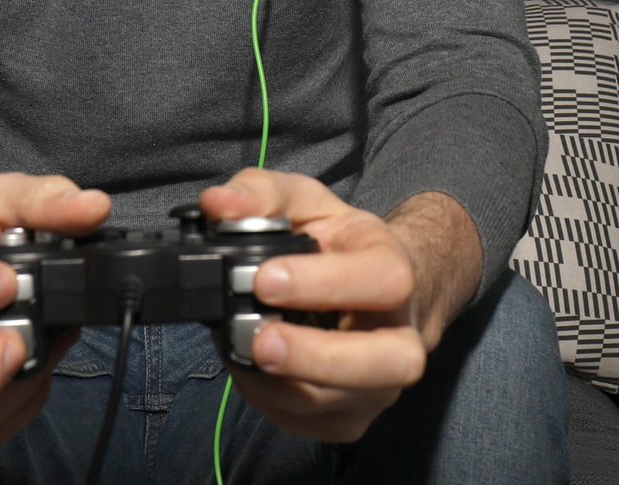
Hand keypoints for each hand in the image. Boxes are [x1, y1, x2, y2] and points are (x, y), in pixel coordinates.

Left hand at [199, 170, 479, 443]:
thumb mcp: (307, 203)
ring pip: (338, 404)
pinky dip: (269, 401)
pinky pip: (309, 423)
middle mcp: (401, 336)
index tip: (264, 279)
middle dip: (315, 357)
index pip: (379, 282)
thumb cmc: (341, 246)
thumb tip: (217, 203)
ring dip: (278, 383)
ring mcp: (380, 386)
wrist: (375, 291)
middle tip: (260, 341)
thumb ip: (262, 195)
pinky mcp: (350, 418)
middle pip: (384, 364)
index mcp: (395, 272)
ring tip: (238, 350)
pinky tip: (249, 370)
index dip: (322, 283)